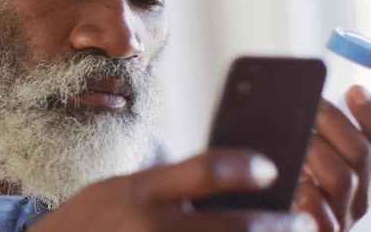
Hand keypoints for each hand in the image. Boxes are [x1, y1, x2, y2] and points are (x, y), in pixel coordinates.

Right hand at [32, 149, 317, 231]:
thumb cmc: (91, 218)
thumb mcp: (123, 187)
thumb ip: (166, 187)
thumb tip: (226, 186)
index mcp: (138, 191)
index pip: (202, 171)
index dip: (243, 167)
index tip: (271, 167)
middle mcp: (149, 227)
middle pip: (230, 227)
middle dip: (276, 225)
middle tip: (301, 221)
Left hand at [293, 86, 370, 230]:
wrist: (276, 226)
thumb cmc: (280, 192)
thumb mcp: (294, 160)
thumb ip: (302, 138)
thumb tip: (308, 101)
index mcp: (358, 176)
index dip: (369, 116)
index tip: (353, 91)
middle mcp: (358, 196)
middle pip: (360, 153)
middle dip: (333, 122)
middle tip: (308, 107)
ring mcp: (342, 216)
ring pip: (343, 178)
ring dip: (317, 151)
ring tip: (296, 138)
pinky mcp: (323, 231)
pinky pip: (324, 215)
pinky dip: (308, 196)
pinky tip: (294, 182)